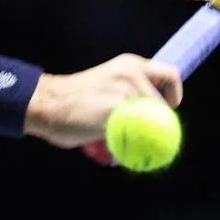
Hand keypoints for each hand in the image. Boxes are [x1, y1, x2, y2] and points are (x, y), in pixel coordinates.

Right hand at [24, 54, 182, 148]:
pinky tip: (115, 155)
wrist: (46, 103)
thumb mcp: (110, 84)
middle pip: (165, 106)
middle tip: (140, 137)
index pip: (171, 76)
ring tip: (121, 146)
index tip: (163, 111)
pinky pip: (135, 136)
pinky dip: (129, 150)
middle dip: (158, 125)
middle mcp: (132, 73)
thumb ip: (130, 94)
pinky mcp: (117, 109)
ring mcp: (126, 90)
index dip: (173, 96)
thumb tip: (148, 117)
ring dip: (143, 139)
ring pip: (152, 123)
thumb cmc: (75, 99)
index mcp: (132, 64)